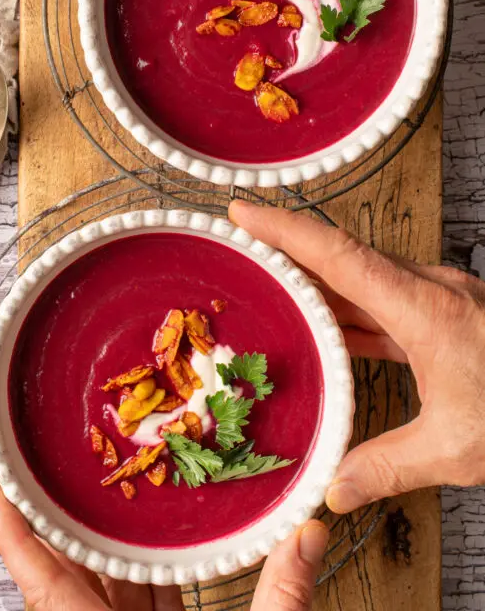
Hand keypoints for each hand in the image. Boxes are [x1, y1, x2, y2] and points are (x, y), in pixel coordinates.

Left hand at [0, 485, 327, 610]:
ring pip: (100, 592)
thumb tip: (304, 538)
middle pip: (74, 578)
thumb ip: (280, 599)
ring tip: (110, 495)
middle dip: (72, 524)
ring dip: (106, 547)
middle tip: (71, 471)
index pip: (48, 589)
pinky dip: (139, 577)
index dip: (18, 540)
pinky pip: (130, 609)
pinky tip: (154, 548)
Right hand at [229, 200, 484, 512]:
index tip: (243, 211)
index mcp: (423, 308)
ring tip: (274, 289)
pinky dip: (352, 310)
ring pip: (365, 279)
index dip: (284, 230)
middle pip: (344, 259)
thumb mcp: (457, 445)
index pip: (337, 256)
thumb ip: (387, 465)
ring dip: (319, 283)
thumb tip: (335, 487)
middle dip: (289, 250)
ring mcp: (442, 300)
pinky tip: (332, 331)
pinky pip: (386, 301)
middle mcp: (430, 291)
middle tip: (241, 248)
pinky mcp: (450, 315)